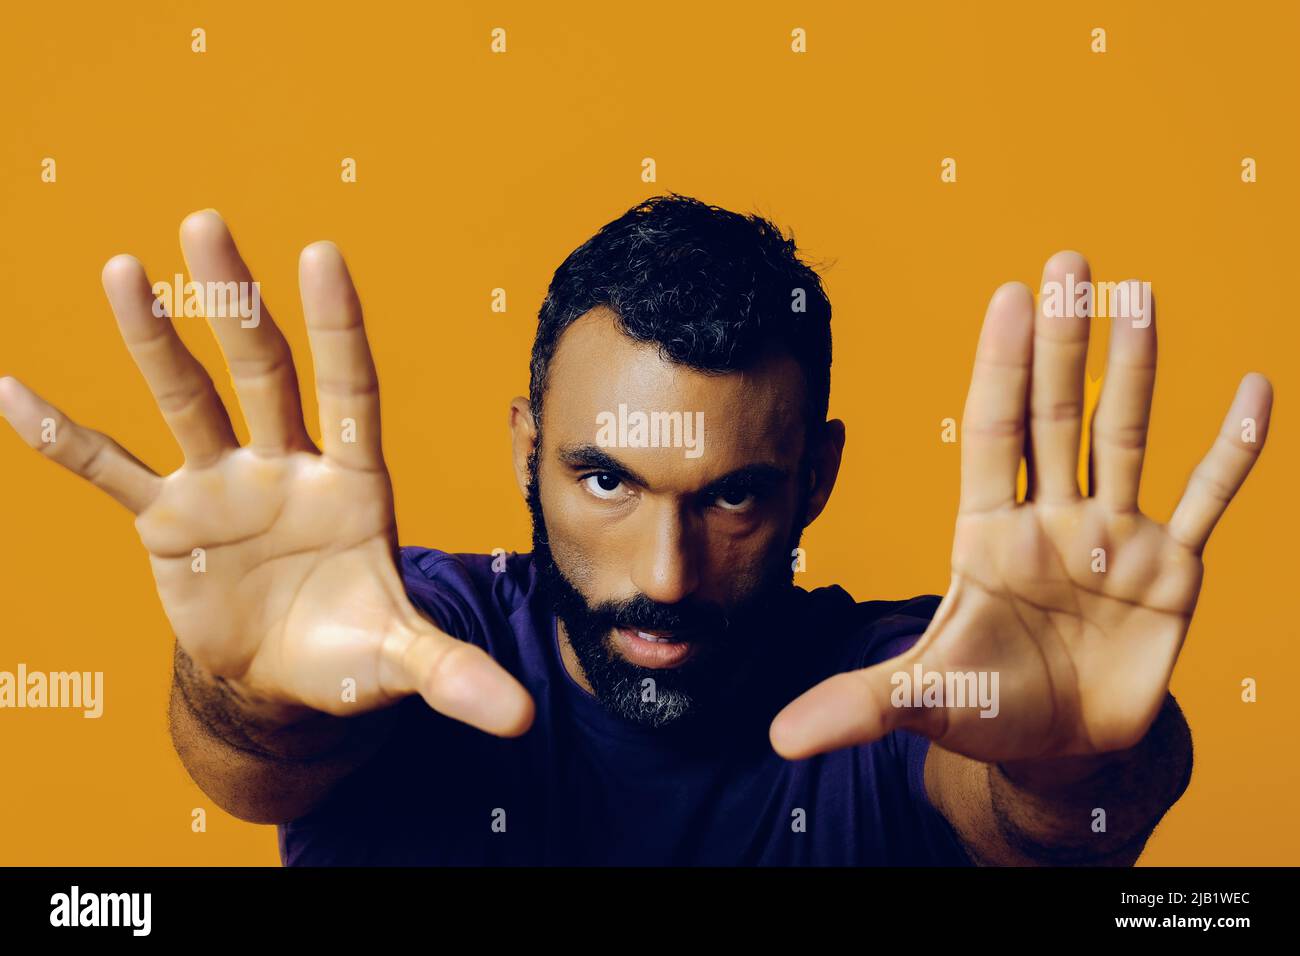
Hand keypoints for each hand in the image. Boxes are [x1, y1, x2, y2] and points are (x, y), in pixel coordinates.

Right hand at [0, 211, 532, 735]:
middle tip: (206, 224)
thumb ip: (451, 675)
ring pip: (186, 402)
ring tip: (120, 270)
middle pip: (263, 373)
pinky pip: (108, 471)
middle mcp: (288, 466)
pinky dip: (62, 439)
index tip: (323, 254)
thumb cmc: (352, 651)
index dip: (339, 328)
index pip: (350, 391)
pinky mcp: (168, 521)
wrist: (286, 679)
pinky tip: (12, 391)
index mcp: (354, 483)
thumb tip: (517, 717)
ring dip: (153, 342)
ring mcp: (223, 486)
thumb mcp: (400, 661)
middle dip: (235, 304)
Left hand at [770, 251, 1271, 762]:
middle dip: (1064, 342)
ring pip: (1127, 438)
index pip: (994, 432)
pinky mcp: (1172, 572)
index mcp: (986, 533)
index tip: (1010, 296)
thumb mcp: (923, 700)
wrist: (1058, 746)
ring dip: (1137, 370)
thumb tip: (778, 739)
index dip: (1002, 366)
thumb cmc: (984, 707)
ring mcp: (1114, 539)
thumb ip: (858, 705)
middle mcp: (1051, 519)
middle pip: (1057, 414)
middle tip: (1069, 260)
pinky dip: (1233, 451)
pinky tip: (1255, 389)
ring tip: (1140, 295)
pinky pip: (1207, 499)